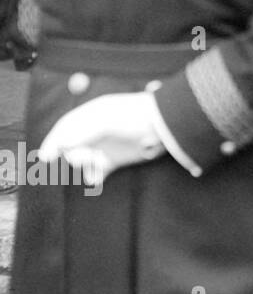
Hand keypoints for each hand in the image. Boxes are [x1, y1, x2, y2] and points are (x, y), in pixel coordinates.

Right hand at [37, 92, 166, 184]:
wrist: (166, 127)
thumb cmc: (136, 117)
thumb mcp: (108, 120)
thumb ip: (84, 132)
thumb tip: (63, 144)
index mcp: (91, 115)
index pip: (65, 127)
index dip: (54, 141)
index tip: (47, 157)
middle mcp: (95, 131)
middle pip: (72, 146)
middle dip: (73, 154)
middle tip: (84, 159)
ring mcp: (105, 146)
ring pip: (83, 160)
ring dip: (84, 166)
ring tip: (92, 164)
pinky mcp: (115, 160)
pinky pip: (98, 172)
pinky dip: (95, 177)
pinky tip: (96, 179)